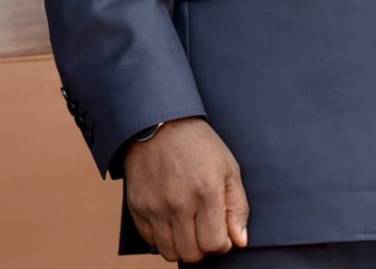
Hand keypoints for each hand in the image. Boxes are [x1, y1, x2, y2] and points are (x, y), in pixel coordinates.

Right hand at [123, 117, 248, 262]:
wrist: (158, 121)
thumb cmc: (199, 144)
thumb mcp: (228, 168)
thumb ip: (238, 207)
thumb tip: (239, 242)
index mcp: (205, 193)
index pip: (214, 245)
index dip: (222, 243)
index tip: (220, 230)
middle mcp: (177, 203)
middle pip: (191, 254)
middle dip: (202, 247)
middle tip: (203, 229)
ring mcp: (153, 205)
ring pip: (169, 252)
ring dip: (181, 245)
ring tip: (186, 226)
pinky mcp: (136, 204)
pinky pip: (149, 239)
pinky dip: (161, 236)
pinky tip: (168, 218)